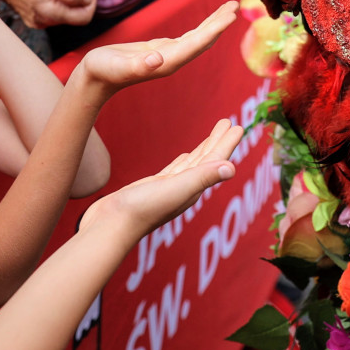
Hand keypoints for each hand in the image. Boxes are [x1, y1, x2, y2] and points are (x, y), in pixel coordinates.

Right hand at [78, 1, 234, 95]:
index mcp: (167, 63)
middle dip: (220, 24)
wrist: (94, 80)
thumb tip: (157, 59)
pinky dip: (201, 28)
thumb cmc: (102, 71)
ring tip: (229, 8)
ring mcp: (168, 56)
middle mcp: (172, 60)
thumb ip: (137, 65)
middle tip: (236, 5)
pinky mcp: (161, 51)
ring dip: (213, 24)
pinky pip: (188, 38)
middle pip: (203, 41)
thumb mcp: (117, 66)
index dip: (215, 29)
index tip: (231, 15)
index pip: (197, 44)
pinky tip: (208, 24)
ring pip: (197, 38)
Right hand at [79, 118, 242, 236]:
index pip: (215, 160)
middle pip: (208, 159)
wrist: (111, 226)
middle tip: (230, 123)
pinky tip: (185, 157)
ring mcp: (170, 188)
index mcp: (193, 187)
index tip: (239, 126)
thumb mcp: (176, 188)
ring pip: (193, 163)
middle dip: (219, 141)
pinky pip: (176, 170)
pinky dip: (184, 160)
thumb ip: (202, 177)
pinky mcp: (154, 187)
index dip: (227, 143)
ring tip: (212, 135)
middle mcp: (185, 188)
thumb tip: (232, 168)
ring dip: (204, 148)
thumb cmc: (142, 209)